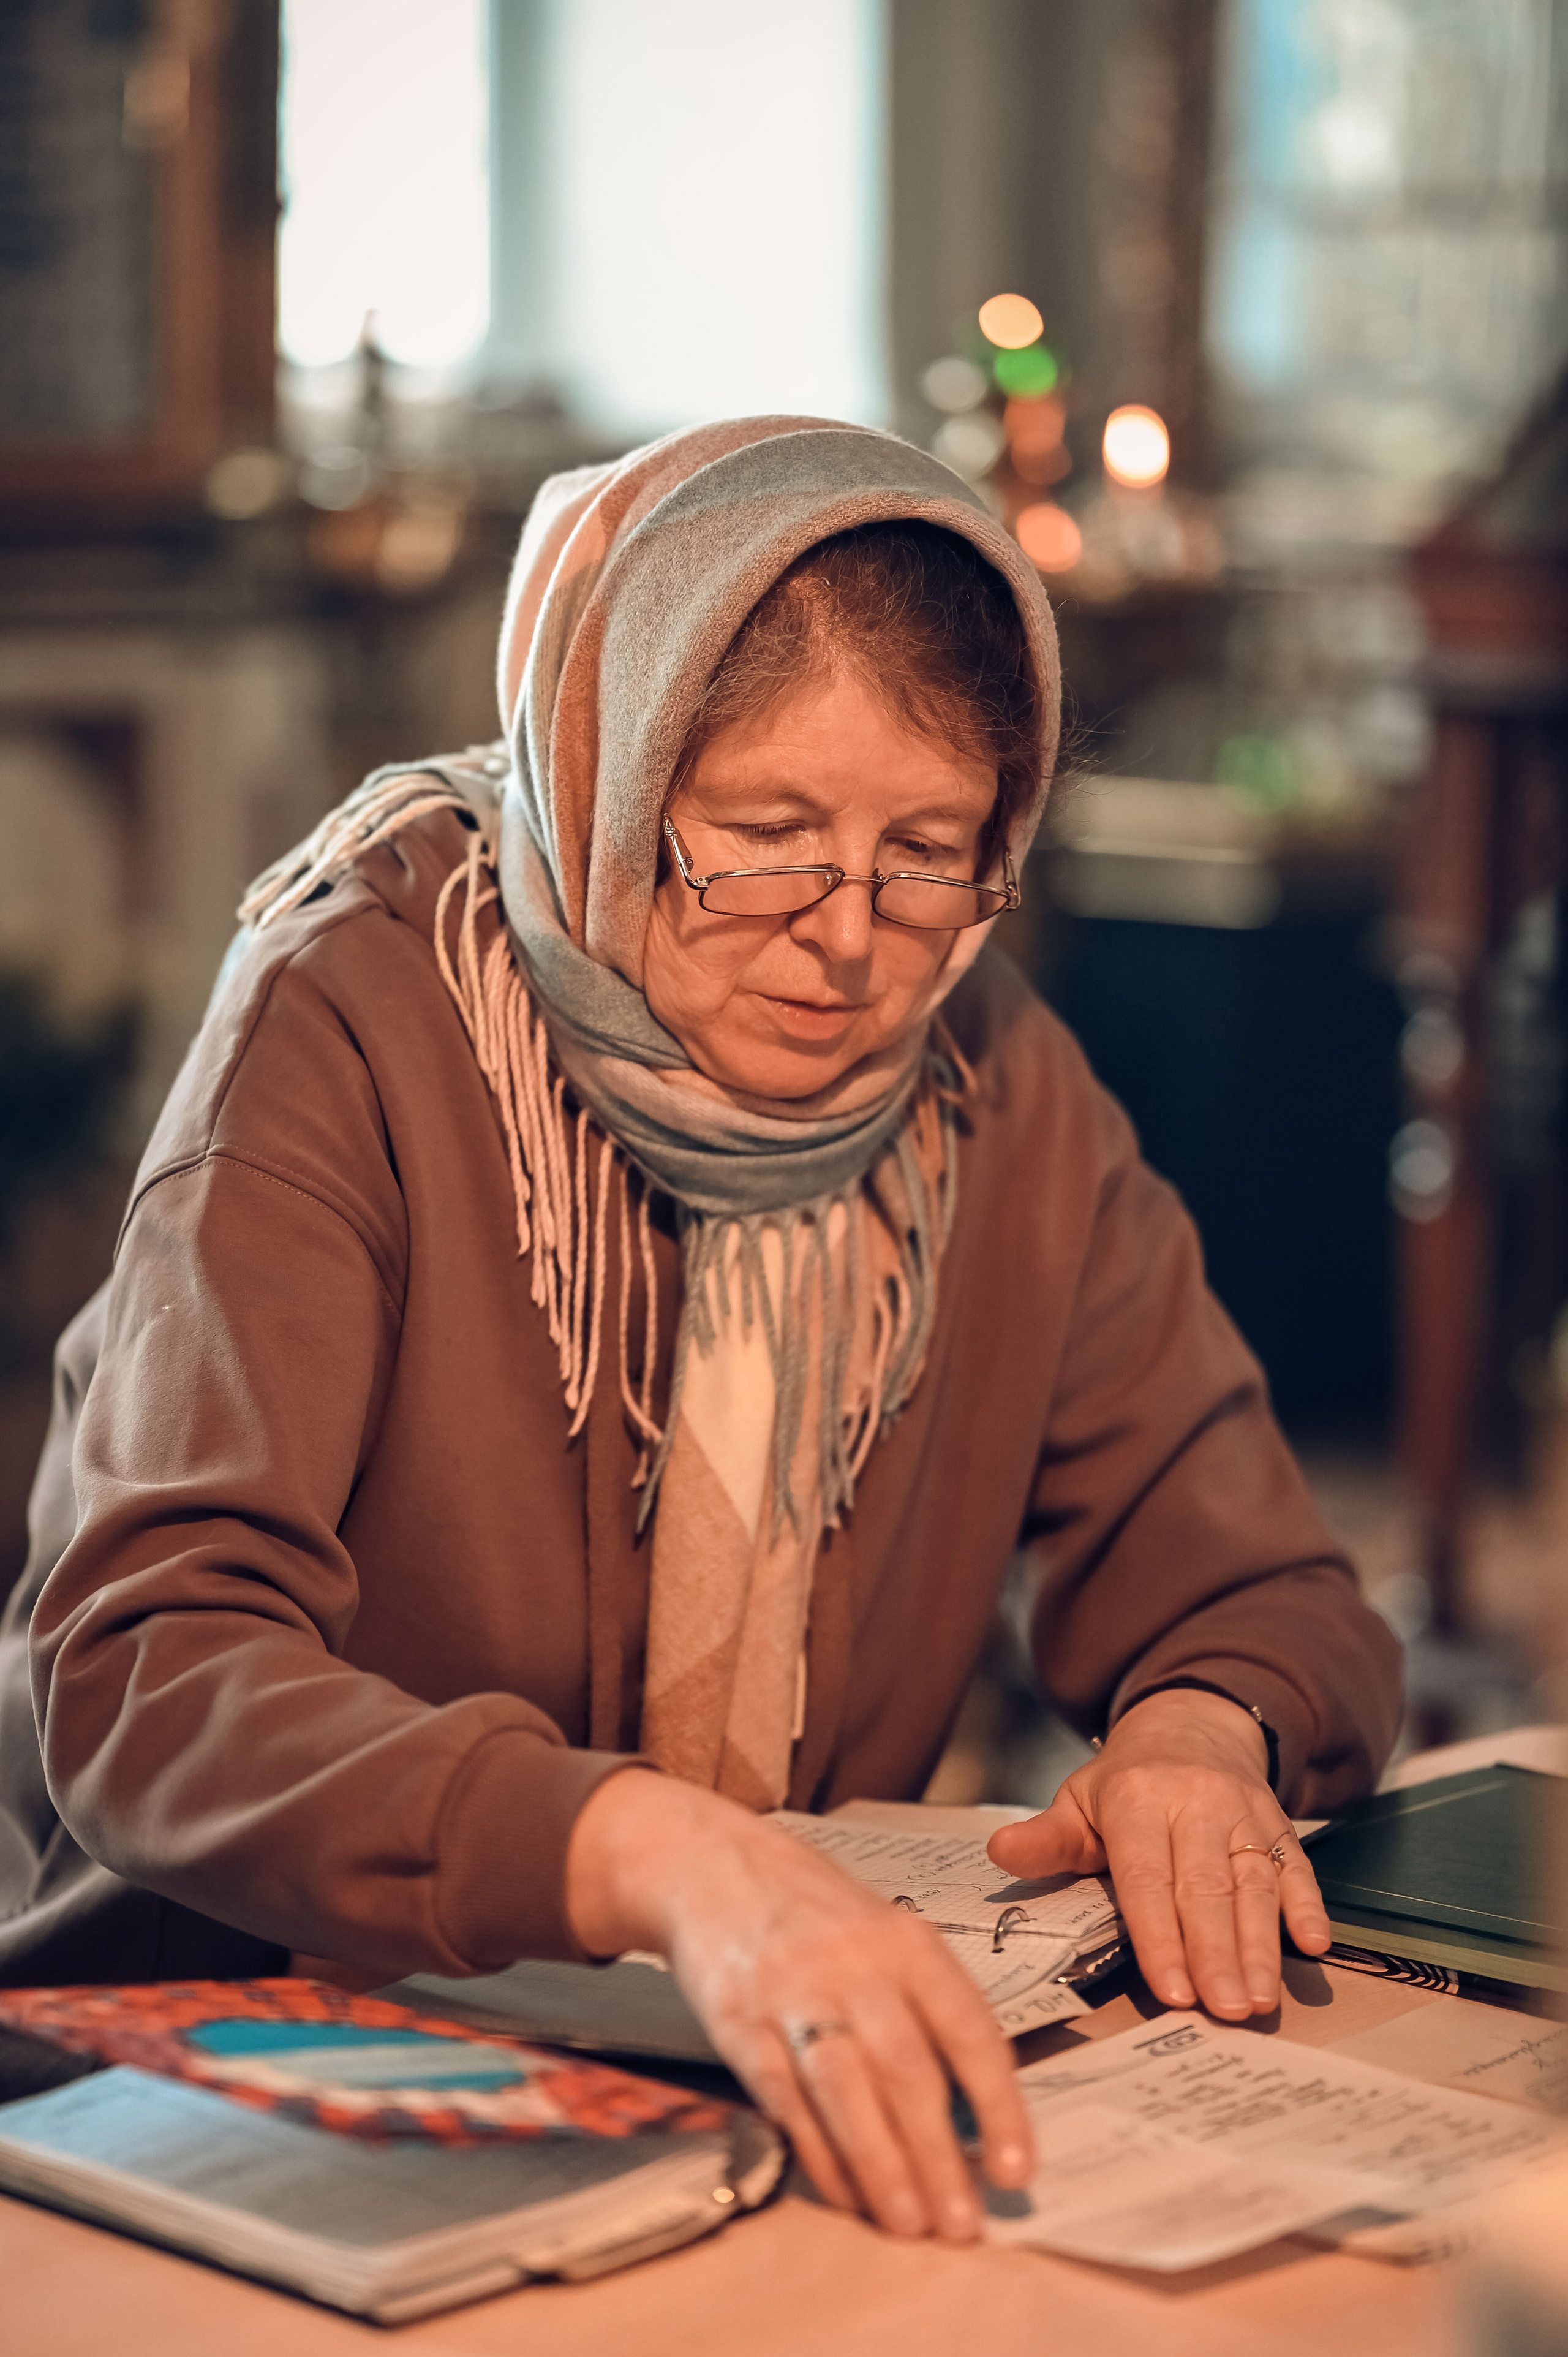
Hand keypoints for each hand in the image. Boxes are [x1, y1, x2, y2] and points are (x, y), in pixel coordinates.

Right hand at [565, 1769, 1033, 2239]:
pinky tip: (847, 2197)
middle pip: (907, 2072)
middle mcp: (854, 1966)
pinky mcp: (740, 2025)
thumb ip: (928, 2012)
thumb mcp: (887, 1936)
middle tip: (963, 2225)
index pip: (968, 2031)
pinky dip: (820, 2157)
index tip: (1016, 2171)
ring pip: (846, 2093)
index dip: (999, 2106)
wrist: (713, 1867)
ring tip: (910, 2225)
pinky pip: (787, 2104)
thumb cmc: (817, 1915)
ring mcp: (793, 1995)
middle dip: (939, 2158)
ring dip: (882, 2168)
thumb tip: (975, 2118)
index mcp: (906, 1943)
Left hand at [984, 1690, 1330, 2018]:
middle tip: (1227, 2011)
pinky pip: (1297, 1864)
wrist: (1190, 1725)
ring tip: (1261, 1999)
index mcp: (1137, 1800)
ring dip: (1261, 1945)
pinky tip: (1313, 1945)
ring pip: (1254, 1883)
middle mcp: (1195, 1802)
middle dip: (1217, 1954)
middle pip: (1206, 1888)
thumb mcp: (1078, 1801)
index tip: (1172, 1991)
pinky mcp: (1278, 1821)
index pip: (1147, 1879)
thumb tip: (1001, 1853)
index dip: (1160, 1937)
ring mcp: (1243, 1812)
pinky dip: (1308, 1904)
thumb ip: (1046, 1838)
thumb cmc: (1126, 1782)